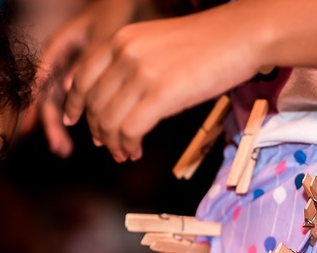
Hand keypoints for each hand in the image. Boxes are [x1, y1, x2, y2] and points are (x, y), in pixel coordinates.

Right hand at [22, 0, 145, 156]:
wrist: (125, 3)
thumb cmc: (113, 11)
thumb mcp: (102, 34)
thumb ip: (86, 59)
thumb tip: (68, 87)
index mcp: (58, 47)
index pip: (41, 81)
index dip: (39, 105)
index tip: (36, 128)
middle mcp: (59, 60)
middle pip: (48, 95)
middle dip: (52, 124)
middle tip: (59, 148)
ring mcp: (69, 69)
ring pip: (59, 102)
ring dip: (60, 126)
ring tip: (63, 149)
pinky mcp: (83, 78)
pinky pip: (73, 101)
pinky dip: (73, 119)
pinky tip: (69, 139)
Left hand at [66, 6, 261, 161]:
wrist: (241, 36)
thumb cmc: (208, 44)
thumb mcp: (158, 44)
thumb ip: (132, 63)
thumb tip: (116, 96)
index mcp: (122, 39)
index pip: (83, 76)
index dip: (75, 103)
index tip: (77, 119)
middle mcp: (126, 53)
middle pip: (94, 103)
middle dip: (98, 130)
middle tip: (107, 145)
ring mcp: (142, 74)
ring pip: (109, 120)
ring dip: (113, 143)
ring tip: (123, 153)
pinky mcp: (162, 95)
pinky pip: (130, 131)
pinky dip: (128, 146)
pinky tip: (136, 151)